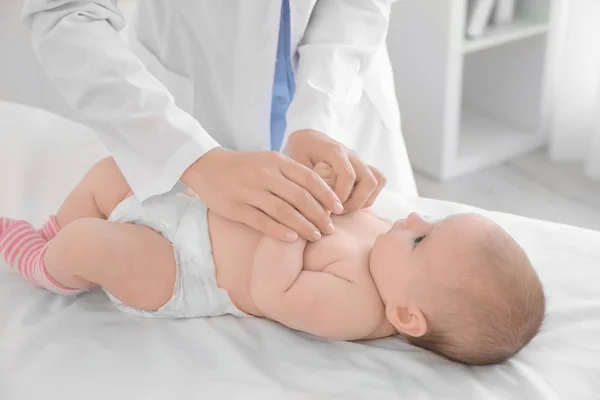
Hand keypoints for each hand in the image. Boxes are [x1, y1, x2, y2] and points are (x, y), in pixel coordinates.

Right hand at [181, 147, 343, 241]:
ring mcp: (250, 191)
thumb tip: (323, 194)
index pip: (309, 179)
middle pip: (299, 197)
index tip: (340, 209)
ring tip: (316, 236)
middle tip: (330, 229)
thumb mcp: (270, 162)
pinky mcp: (236, 207)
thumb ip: (292, 174)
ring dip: (303, 225)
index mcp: (277, 161)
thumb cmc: (246, 167)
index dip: (327, 195)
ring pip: (282, 210)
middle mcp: (265, 174)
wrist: (207, 166)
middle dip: (319, 215)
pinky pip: (261, 221)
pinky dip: (278, 230)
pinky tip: (292, 239)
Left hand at [288, 129, 386, 211]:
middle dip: (356, 201)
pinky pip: (378, 181)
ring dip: (365, 199)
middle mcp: (351, 155)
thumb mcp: (296, 162)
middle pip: (370, 180)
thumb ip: (307, 180)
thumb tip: (316, 203)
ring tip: (345, 208)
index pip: (348, 176)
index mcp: (335, 151)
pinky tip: (351, 202)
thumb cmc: (300, 151)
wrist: (307, 139)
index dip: (342, 195)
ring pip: (377, 180)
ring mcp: (359, 161)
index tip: (331, 208)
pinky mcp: (362, 167)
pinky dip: (369, 195)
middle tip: (339, 210)